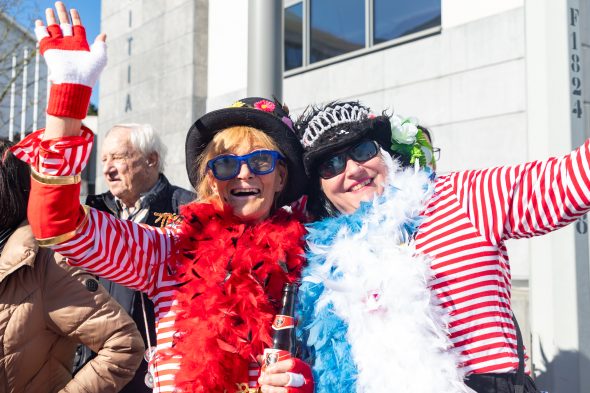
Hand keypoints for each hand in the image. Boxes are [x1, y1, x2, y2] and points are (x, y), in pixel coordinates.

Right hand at [35, 1, 106, 122]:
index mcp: (81, 45)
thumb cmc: (90, 71)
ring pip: (54, 28)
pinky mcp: (49, 49)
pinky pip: (43, 36)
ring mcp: (59, 46)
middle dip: (62, 14)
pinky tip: (39, 21)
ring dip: (51, 18)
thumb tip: (103, 34)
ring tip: (49, 9)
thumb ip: (101, 44)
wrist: (75, 81)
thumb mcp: (100, 56)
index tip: (73, 10)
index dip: (76, 18)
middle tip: (59, 3)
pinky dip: (41, 28)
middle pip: (65, 25)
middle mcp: (69, 44)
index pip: (78, 28)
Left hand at [258, 358, 313, 392]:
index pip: (292, 364)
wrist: (303, 390)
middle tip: (261, 379)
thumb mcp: (289, 369)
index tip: (267, 369)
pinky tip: (268, 392)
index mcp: (304, 368)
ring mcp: (303, 391)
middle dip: (272, 379)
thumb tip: (259, 357)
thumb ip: (275, 363)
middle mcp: (306, 381)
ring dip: (272, 389)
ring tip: (263, 387)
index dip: (278, 366)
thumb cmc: (294, 377)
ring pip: (286, 391)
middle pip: (288, 378)